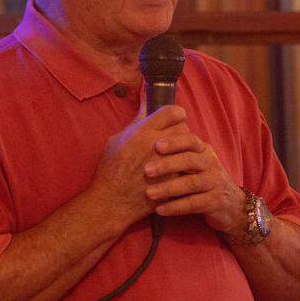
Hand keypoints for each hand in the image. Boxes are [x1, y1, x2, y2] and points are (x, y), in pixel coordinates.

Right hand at [87, 102, 190, 231]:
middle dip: (180, 131)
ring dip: (185, 149)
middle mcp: (156, 146)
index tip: (175, 118)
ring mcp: (168, 164)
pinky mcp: (174, 181)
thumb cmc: (110, 171)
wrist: (111, 203)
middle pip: (183, 128)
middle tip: (175, 138)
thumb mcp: (116, 140)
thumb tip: (147, 98)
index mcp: (142, 132)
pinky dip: (185, 166)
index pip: (172, 112)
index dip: (176, 113)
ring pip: (189, 148)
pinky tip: (178, 169)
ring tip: (177, 154)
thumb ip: (137, 120)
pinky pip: (188, 167)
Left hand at [142, 116, 246, 236]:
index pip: (190, 140)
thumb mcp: (194, 160)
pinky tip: (159, 210)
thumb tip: (149, 121)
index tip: (156, 144)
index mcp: (203, 150)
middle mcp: (210, 163)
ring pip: (191, 183)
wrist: (229, 203)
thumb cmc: (201, 177)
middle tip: (146, 170)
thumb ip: (177, 146)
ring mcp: (214, 183)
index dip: (174, 142)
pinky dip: (176, 207)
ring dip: (168, 188)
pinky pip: (193, 204)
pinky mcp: (214, 202)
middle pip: (189, 160)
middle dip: (167, 165)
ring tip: (149, 193)